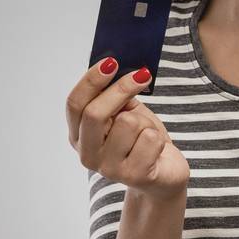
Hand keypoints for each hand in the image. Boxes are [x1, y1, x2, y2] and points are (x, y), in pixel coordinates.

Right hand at [66, 58, 188, 196]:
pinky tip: (156, 150)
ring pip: (128, 123)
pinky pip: (149, 138)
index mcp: (78, 135)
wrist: (163, 175)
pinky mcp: (134, 176)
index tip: (111, 62)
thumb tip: (117, 66)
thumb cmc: (141, 140)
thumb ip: (115, 96)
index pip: (74, 104)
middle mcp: (87, 155)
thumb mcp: (124, 114)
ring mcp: (109, 169)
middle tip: (143, 75)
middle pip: (95, 113)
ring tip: (147, 134)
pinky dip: (159, 138)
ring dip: (145, 121)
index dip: (91, 81)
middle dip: (121, 89)